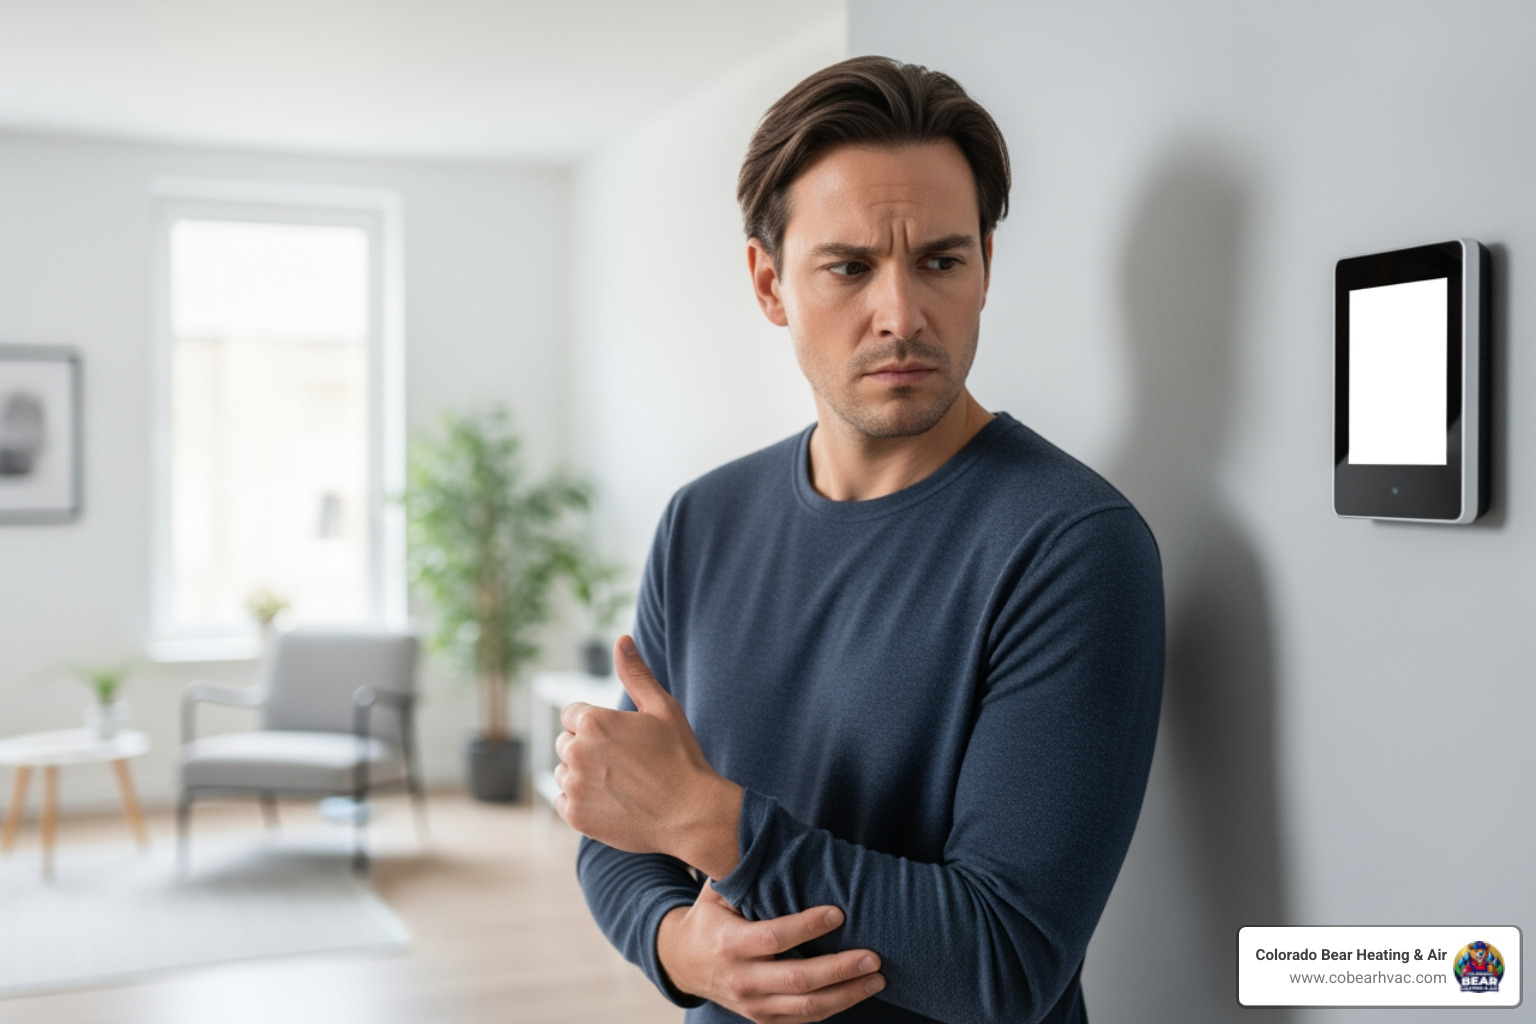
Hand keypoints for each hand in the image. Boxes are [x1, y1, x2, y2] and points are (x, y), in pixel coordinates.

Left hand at [555, 635, 743, 877]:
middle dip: (587, 747)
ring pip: (563, 771)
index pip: (573, 713)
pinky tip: (611, 800)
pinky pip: (563, 800)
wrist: (691, 814)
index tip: (620, 738)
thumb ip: (635, 673)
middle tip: (623, 761)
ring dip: (582, 773)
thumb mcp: (662, 708)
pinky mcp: (575, 815)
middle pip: (565, 741)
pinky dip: (581, 800)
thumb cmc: (680, 757)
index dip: (596, 724)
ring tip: (619, 781)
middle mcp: (576, 752)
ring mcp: (573, 786)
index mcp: (593, 721)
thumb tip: (622, 639)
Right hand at [658, 882, 885, 1023]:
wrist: (682, 963)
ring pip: (806, 1007)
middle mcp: (741, 980)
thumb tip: (774, 838)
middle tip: (872, 957)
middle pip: (798, 980)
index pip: (774, 938)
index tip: (838, 912)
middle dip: (839, 969)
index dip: (807, 927)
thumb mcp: (717, 892)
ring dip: (846, 994)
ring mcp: (752, 1004)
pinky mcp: (763, 1018)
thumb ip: (743, 872)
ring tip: (876, 979)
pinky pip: (803, 1019)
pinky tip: (857, 992)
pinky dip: (834, 1007)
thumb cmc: (709, 918)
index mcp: (729, 944)